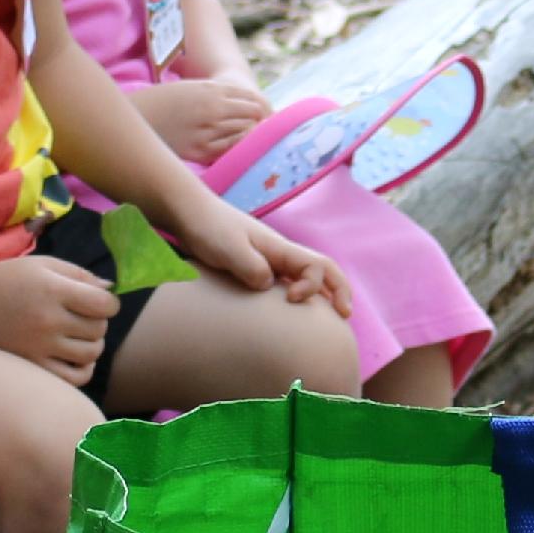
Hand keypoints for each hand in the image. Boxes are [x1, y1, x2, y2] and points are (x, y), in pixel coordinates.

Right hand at [0, 249, 117, 387]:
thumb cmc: (11, 278)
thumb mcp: (45, 264)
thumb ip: (80, 274)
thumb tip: (111, 289)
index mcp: (53, 290)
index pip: (103, 305)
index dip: (110, 304)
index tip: (101, 302)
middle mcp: (47, 320)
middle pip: (98, 329)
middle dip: (99, 321)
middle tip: (85, 315)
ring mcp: (38, 346)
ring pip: (90, 354)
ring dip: (93, 344)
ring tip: (80, 335)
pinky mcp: (31, 365)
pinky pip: (73, 378)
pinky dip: (84, 369)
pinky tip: (77, 357)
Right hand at [131, 75, 271, 163]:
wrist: (134, 117)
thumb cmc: (159, 102)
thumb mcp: (189, 88)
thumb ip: (212, 93)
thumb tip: (234, 102)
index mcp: (212, 89)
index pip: (250, 97)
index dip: (261, 106)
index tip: (266, 113)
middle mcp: (214, 109)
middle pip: (252, 115)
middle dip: (260, 121)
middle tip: (268, 130)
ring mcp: (208, 131)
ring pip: (244, 133)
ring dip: (252, 136)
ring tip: (258, 142)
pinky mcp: (199, 150)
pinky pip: (228, 150)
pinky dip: (237, 149)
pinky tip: (239, 151)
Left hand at [173, 195, 346, 313]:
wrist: (187, 212)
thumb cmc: (207, 228)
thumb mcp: (228, 249)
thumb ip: (250, 267)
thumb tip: (269, 286)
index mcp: (279, 248)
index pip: (318, 265)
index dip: (315, 286)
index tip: (292, 299)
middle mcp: (280, 254)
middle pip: (322, 269)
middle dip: (339, 290)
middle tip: (346, 315)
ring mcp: (268, 260)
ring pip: (306, 276)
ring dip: (321, 294)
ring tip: (328, 320)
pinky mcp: (254, 268)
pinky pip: (285, 282)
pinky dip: (298, 296)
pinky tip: (290, 313)